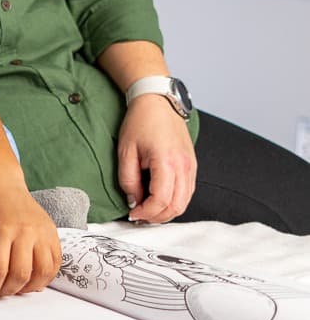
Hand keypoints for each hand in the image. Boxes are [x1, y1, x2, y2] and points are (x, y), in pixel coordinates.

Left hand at [0, 175, 62, 296]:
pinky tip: (34, 279)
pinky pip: (56, 263)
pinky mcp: (53, 233)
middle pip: (21, 273)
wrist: (3, 186)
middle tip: (2, 292)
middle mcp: (25, 231)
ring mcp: (42, 232)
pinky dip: (47, 277)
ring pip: (43, 271)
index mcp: (2, 231)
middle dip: (10, 290)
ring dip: (31, 287)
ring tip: (18, 288)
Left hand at [116, 96, 196, 222]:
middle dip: (157, 217)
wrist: (157, 103)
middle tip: (139, 216)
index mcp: (167, 162)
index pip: (161, 200)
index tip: (133, 214)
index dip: (146, 212)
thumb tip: (134, 202)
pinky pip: (187, 192)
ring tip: (147, 209)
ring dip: (167, 211)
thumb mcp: (125, 151)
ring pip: (185, 202)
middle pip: (176, 206)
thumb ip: (128, 180)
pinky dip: (175, 201)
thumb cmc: (140, 123)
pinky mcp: (192, 166)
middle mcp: (185, 167)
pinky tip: (158, 199)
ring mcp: (192, 167)